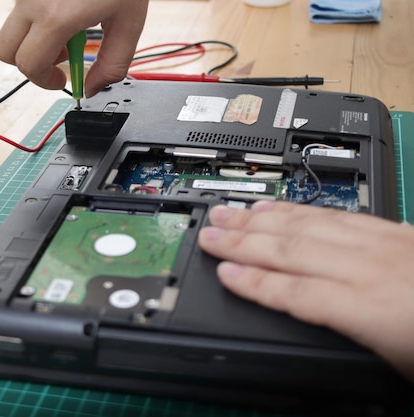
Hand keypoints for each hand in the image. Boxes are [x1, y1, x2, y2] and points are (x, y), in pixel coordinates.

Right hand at [0, 0, 148, 96]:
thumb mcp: (129, 23)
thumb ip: (113, 64)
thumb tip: (94, 89)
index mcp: (54, 16)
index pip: (29, 66)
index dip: (45, 81)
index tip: (61, 79)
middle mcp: (30, 0)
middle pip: (6, 52)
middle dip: (31, 63)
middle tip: (59, 58)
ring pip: (13, 28)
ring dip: (35, 38)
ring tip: (69, 24)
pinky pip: (22, 7)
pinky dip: (38, 17)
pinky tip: (65, 6)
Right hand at [198, 200, 413, 381]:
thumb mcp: (401, 367)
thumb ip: (354, 347)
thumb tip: (312, 339)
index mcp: (370, 309)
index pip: (296, 293)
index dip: (254, 284)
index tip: (222, 273)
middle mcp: (370, 269)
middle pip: (294, 250)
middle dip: (245, 241)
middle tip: (210, 231)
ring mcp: (382, 244)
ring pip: (310, 226)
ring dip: (265, 219)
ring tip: (233, 213)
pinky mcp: (393, 230)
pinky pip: (338, 215)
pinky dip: (303, 210)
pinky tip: (282, 208)